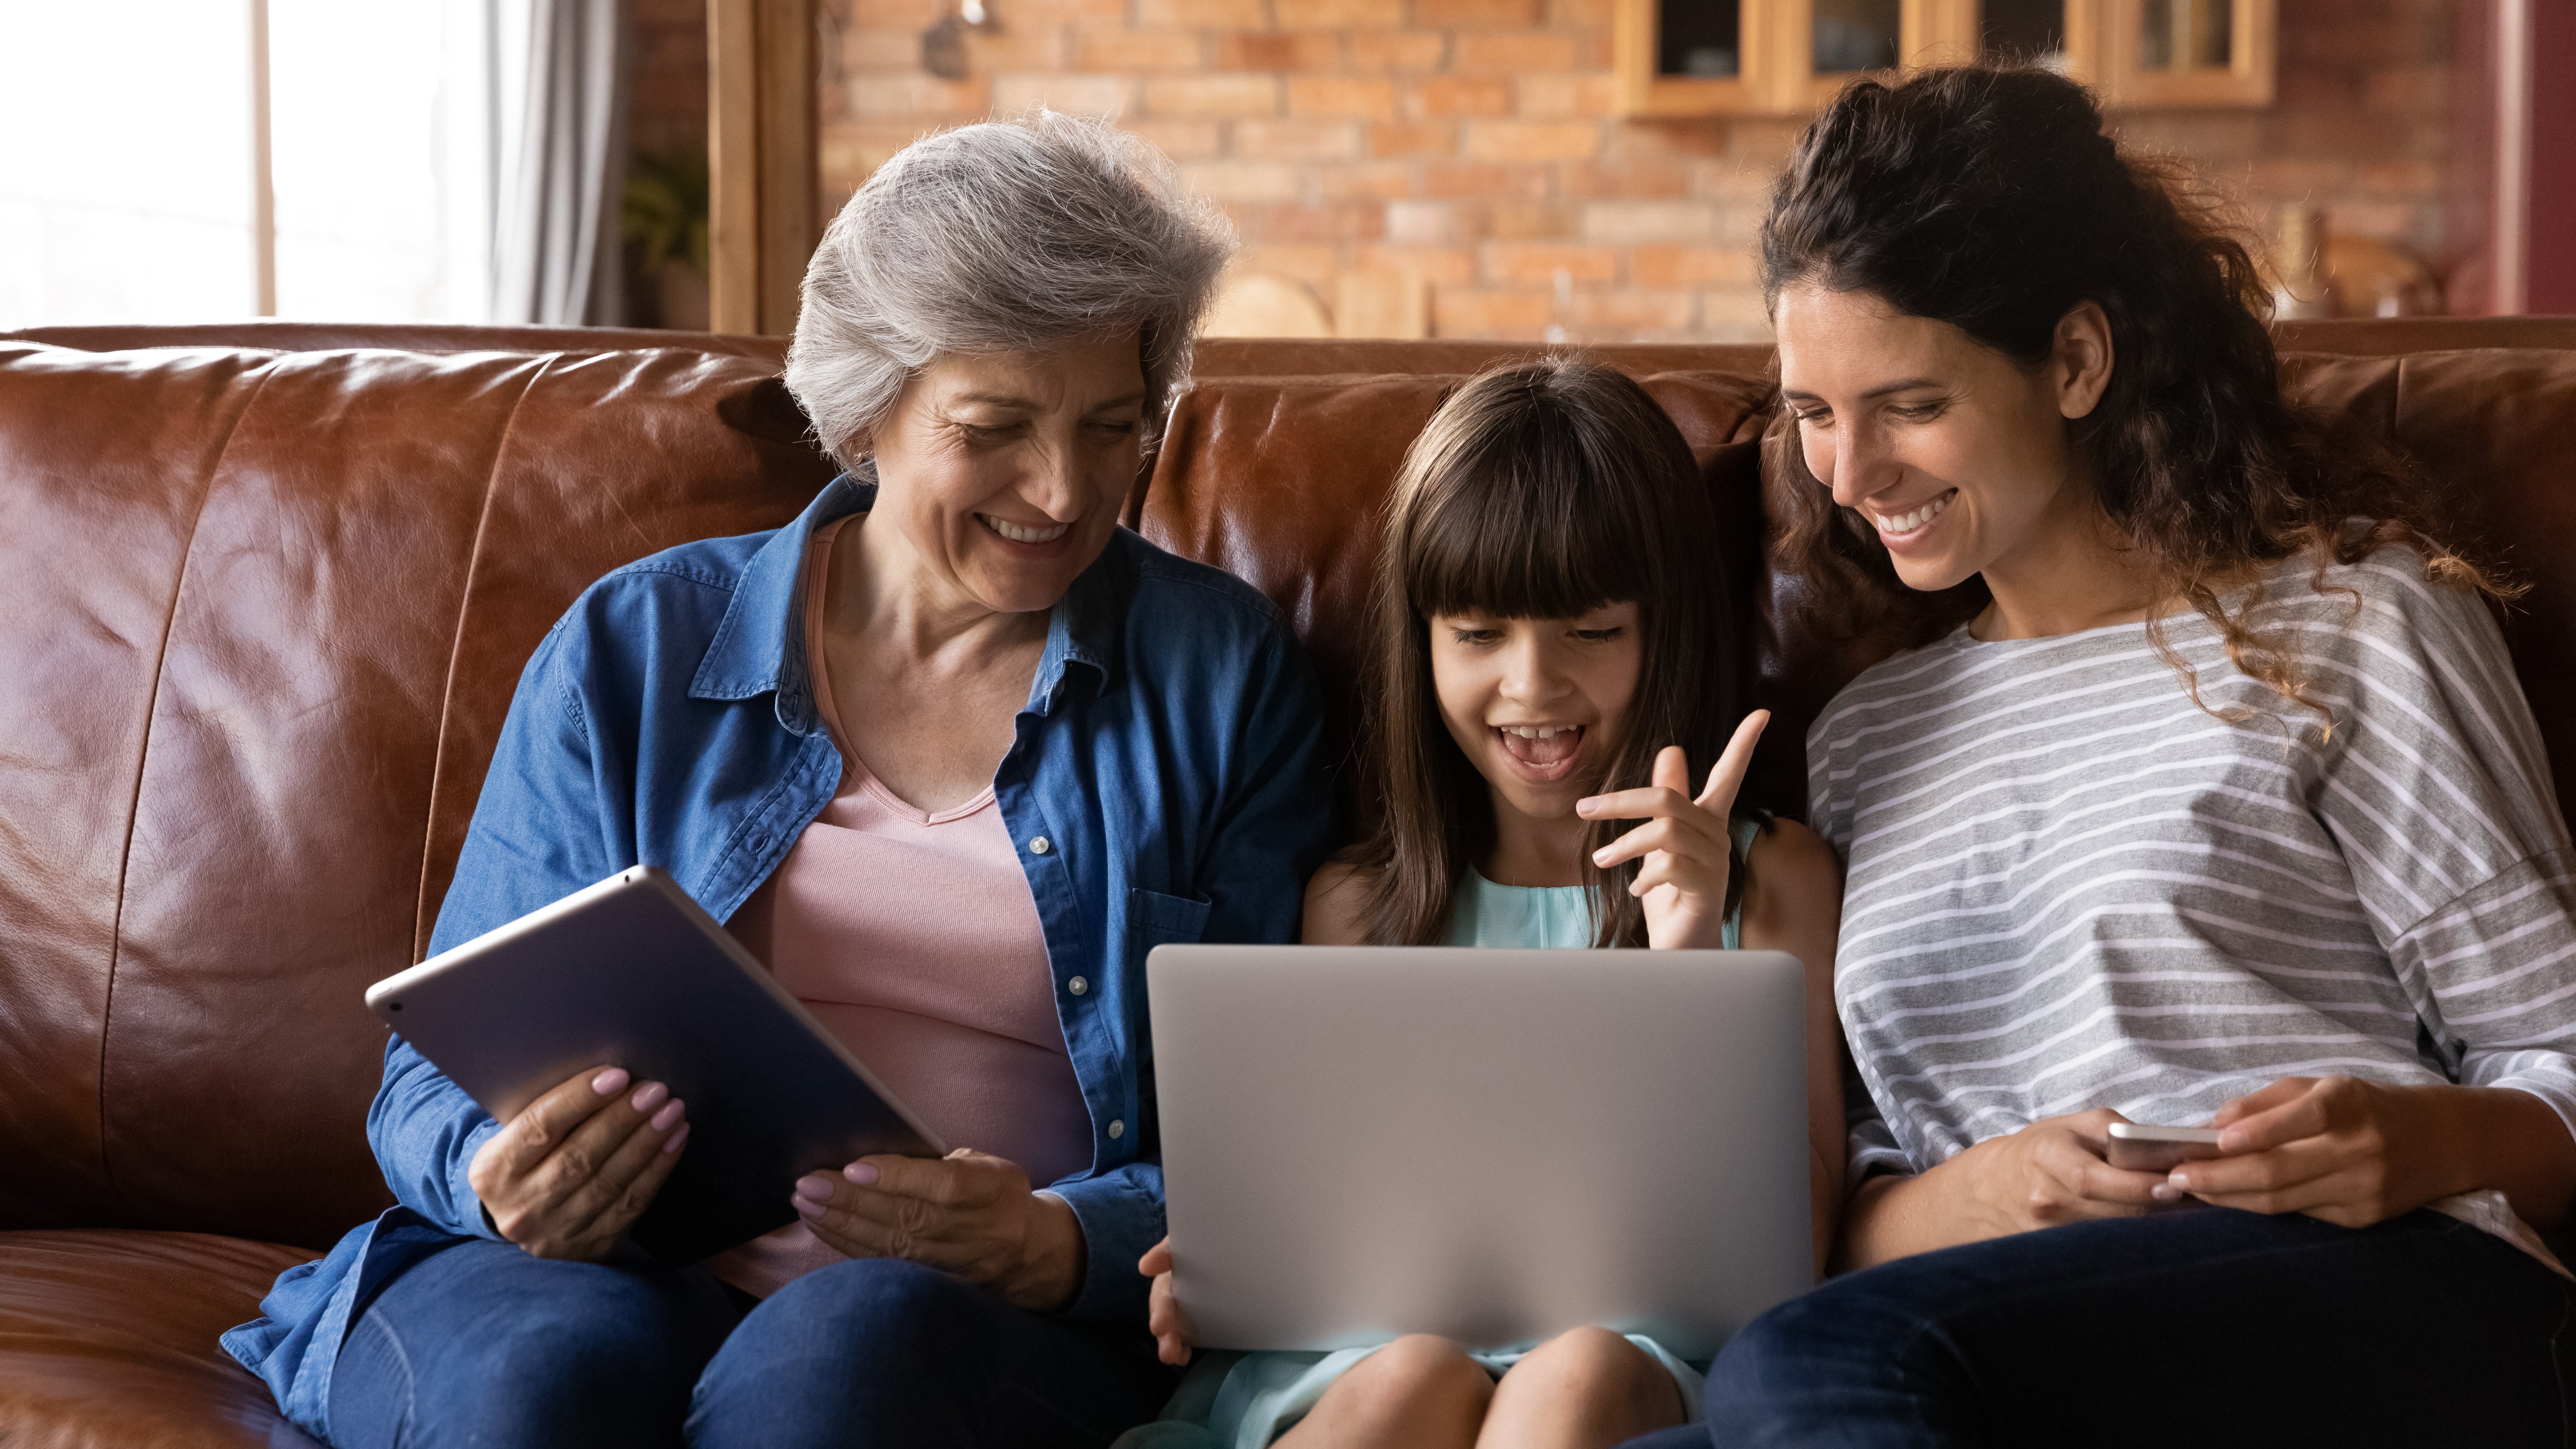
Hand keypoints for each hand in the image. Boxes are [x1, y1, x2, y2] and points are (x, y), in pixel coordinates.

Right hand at [467, 1065, 688, 1260]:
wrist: (524, 1218)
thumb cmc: (528, 1160)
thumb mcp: (516, 1138)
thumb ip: (550, 1112)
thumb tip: (611, 1078)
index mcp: (493, 1171)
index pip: (539, 1127)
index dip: (579, 1099)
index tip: (618, 1075)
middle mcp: (521, 1207)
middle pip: (579, 1156)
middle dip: (622, 1119)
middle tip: (656, 1090)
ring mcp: (556, 1233)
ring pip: (609, 1181)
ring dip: (647, 1142)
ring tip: (672, 1111)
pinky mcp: (591, 1246)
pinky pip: (631, 1203)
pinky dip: (657, 1168)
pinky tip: (675, 1140)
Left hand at [793, 1148, 1085, 1311]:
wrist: (1026, 1251)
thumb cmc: (995, 1192)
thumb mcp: (986, 1165)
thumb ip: (940, 1161)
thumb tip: (878, 1151)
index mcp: (992, 1190)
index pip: (944, 1185)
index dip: (899, 1178)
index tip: (854, 1168)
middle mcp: (974, 1230)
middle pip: (908, 1218)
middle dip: (852, 1202)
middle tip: (809, 1184)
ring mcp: (953, 1263)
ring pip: (891, 1245)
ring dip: (841, 1224)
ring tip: (805, 1202)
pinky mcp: (932, 1283)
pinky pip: (884, 1264)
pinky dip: (847, 1245)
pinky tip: (819, 1225)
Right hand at [1139, 1236, 1196, 1365]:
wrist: (1226, 1266)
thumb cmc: (1207, 1251)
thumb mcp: (1196, 1241)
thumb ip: (1175, 1248)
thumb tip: (1146, 1266)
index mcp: (1174, 1261)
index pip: (1165, 1256)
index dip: (1158, 1259)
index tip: (1148, 1266)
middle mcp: (1172, 1287)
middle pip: (1163, 1299)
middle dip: (1161, 1313)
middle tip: (1159, 1326)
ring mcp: (1180, 1309)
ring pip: (1170, 1324)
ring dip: (1168, 1339)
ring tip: (1169, 1354)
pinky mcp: (1192, 1326)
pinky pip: (1184, 1339)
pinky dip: (1180, 1349)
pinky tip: (1182, 1357)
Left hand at [1580, 710, 1769, 949]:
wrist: (1681, 947)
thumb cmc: (1670, 892)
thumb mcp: (1661, 840)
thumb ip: (1668, 798)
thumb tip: (1672, 750)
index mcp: (1708, 820)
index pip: (1729, 774)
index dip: (1744, 744)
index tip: (1762, 713)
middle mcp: (1717, 836)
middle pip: (1667, 800)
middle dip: (1621, 801)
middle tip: (1583, 809)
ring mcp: (1714, 863)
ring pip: (1665, 831)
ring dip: (1625, 844)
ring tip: (1602, 862)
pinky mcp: (1706, 889)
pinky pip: (1670, 867)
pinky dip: (1644, 876)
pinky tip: (1636, 891)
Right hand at [1945, 1108, 2167, 1237]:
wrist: (1989, 1189)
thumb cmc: (2039, 1149)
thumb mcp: (2070, 1125)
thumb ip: (2116, 1131)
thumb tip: (2166, 1149)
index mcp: (2047, 1157)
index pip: (2093, 1178)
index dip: (2136, 1184)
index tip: (2173, 1185)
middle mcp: (2046, 1199)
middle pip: (2113, 1212)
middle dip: (2157, 1207)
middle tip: (2192, 1200)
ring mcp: (2049, 1233)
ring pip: (2116, 1235)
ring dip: (2151, 1227)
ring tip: (2179, 1215)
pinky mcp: (2056, 1255)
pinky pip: (2105, 1250)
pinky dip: (2132, 1243)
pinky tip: (2152, 1235)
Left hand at [2165, 1076, 2458, 1227]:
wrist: (2446, 1141)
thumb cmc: (2367, 1106)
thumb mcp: (2320, 1086)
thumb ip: (2264, 1103)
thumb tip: (2211, 1125)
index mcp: (2349, 1104)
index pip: (2299, 1119)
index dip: (2252, 1133)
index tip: (2207, 1142)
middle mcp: (2360, 1149)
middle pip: (2279, 1172)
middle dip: (2220, 1178)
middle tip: (2175, 1179)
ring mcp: (2364, 1189)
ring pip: (2283, 1202)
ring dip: (2229, 1198)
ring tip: (2190, 1191)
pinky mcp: (2364, 1218)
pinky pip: (2300, 1214)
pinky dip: (2259, 1208)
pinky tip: (2231, 1201)